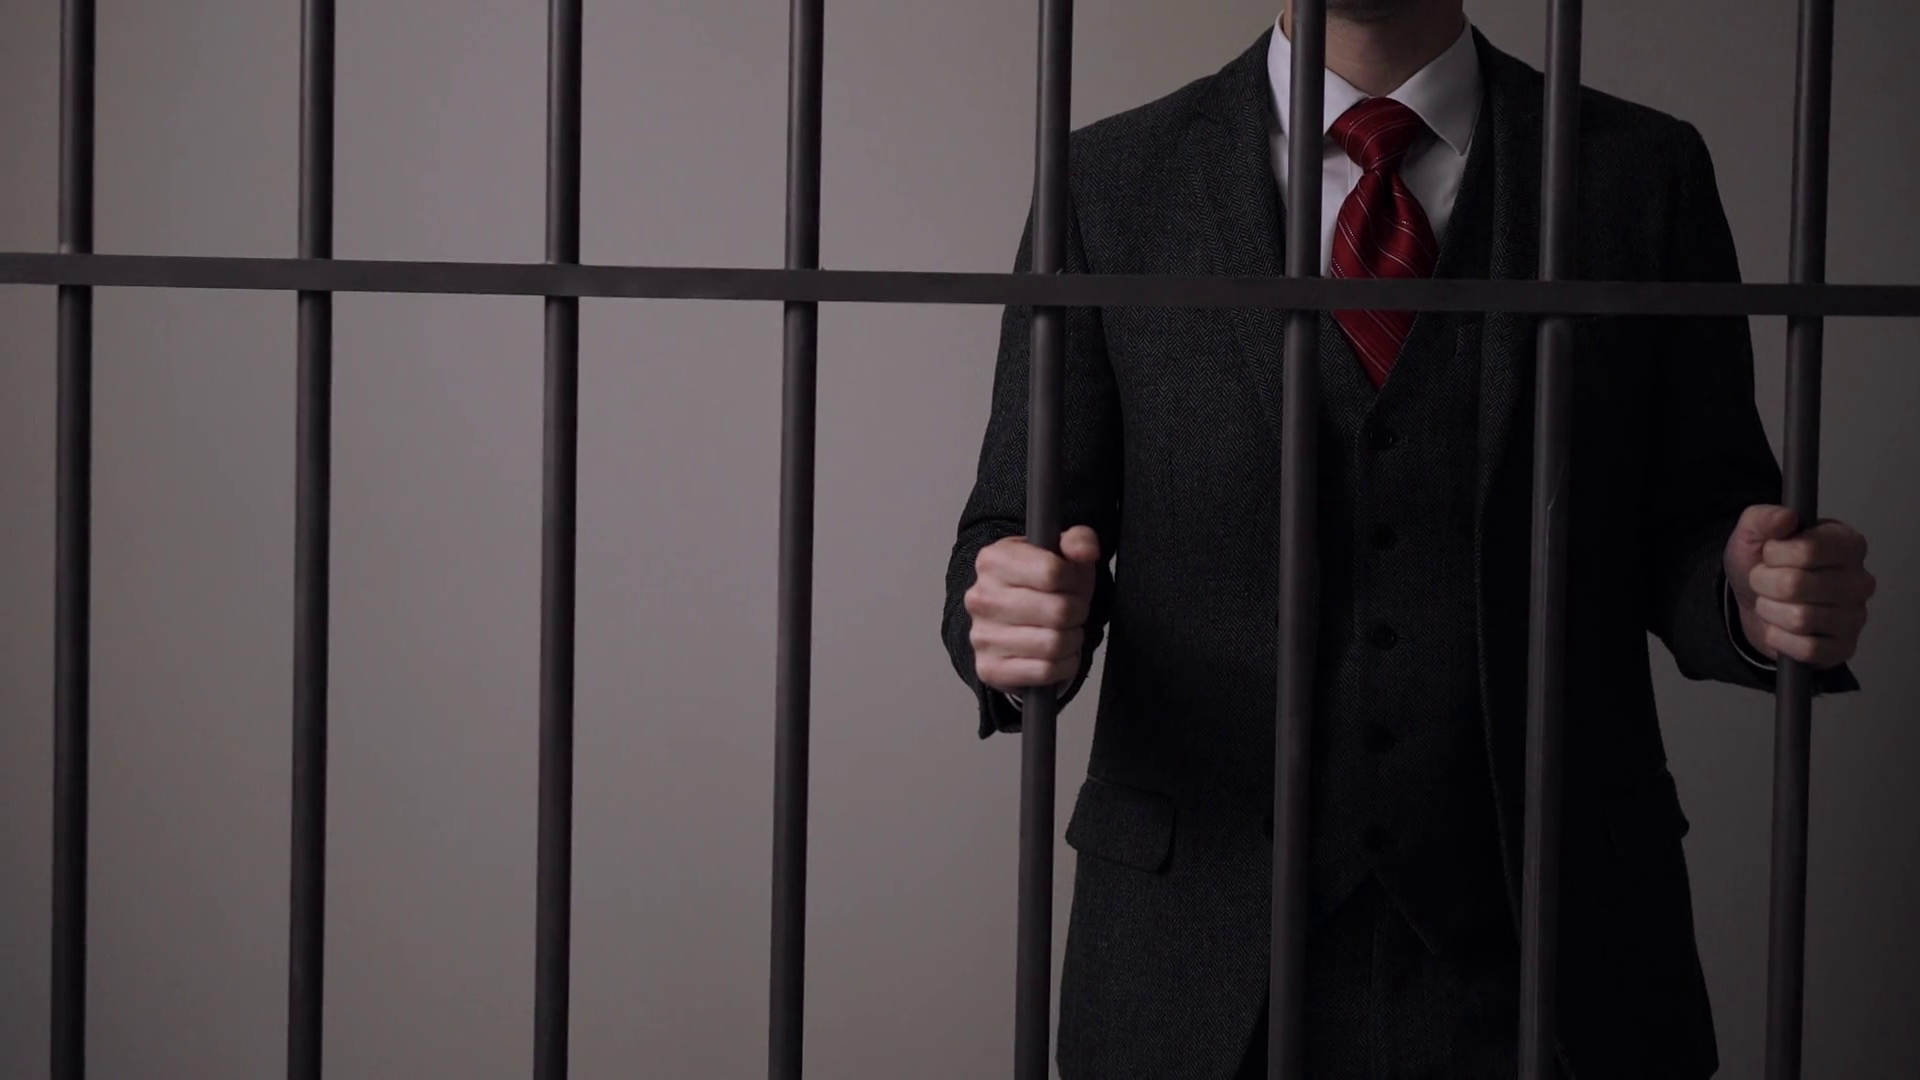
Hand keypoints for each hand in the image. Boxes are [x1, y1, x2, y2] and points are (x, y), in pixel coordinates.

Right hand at [965, 525, 1101, 692]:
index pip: (1052, 572)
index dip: (1075, 580)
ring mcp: (982, 636)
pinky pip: (1046, 671)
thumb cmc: (1039, 586)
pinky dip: (1064, 665)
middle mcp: (981, 597)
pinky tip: (1058, 654)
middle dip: (1077, 612)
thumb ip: (1078, 541)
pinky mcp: (989, 669)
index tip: (1072, 584)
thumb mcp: (1060, 554)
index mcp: (993, 560)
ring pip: (1054, 644)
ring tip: (1065, 631)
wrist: (1010, 623)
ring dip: (1072, 640)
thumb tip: (1085, 551)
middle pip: (1058, 611)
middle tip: (1073, 611)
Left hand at [1725, 504, 1874, 668]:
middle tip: (1764, 581)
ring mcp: (1855, 616)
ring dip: (1770, 611)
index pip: (1807, 550)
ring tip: (1771, 603)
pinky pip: (1807, 648)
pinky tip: (1780, 628)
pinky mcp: (1844, 647)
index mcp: (1847, 544)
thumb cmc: (1764, 564)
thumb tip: (1786, 517)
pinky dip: (1780, 639)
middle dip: (1764, 584)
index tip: (1770, 553)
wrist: (1754, 602)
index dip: (1774, 554)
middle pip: (1796, 585)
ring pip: (1799, 618)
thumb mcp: (1753, 533)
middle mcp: (1859, 580)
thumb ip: (1764, 518)